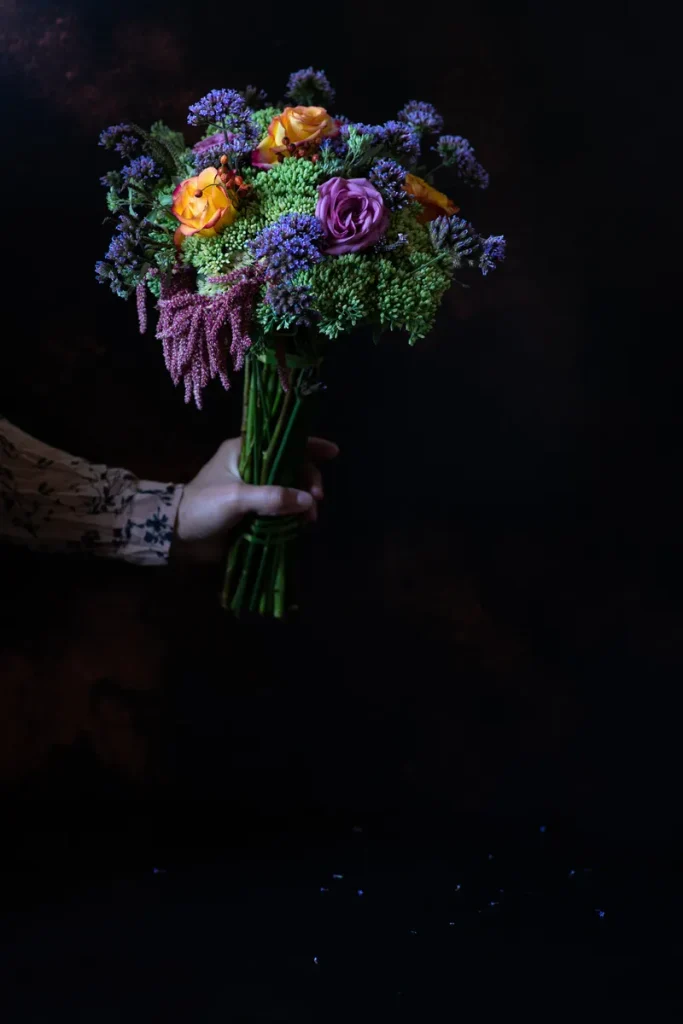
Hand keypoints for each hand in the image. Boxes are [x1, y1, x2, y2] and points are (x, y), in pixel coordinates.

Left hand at [171, 435, 338, 562]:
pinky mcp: (254, 511)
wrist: (178, 536)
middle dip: (309, 482)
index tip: (334, 453)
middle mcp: (252, 466)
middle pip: (293, 467)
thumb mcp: (236, 498)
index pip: (283, 441)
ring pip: (291, 490)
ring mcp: (255, 489)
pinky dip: (294, 516)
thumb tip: (308, 502)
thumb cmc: (203, 507)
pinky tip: (301, 526)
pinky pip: (282, 509)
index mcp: (244, 450)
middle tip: (316, 502)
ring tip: (309, 520)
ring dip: (304, 503)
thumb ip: (272, 497)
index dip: (310, 444)